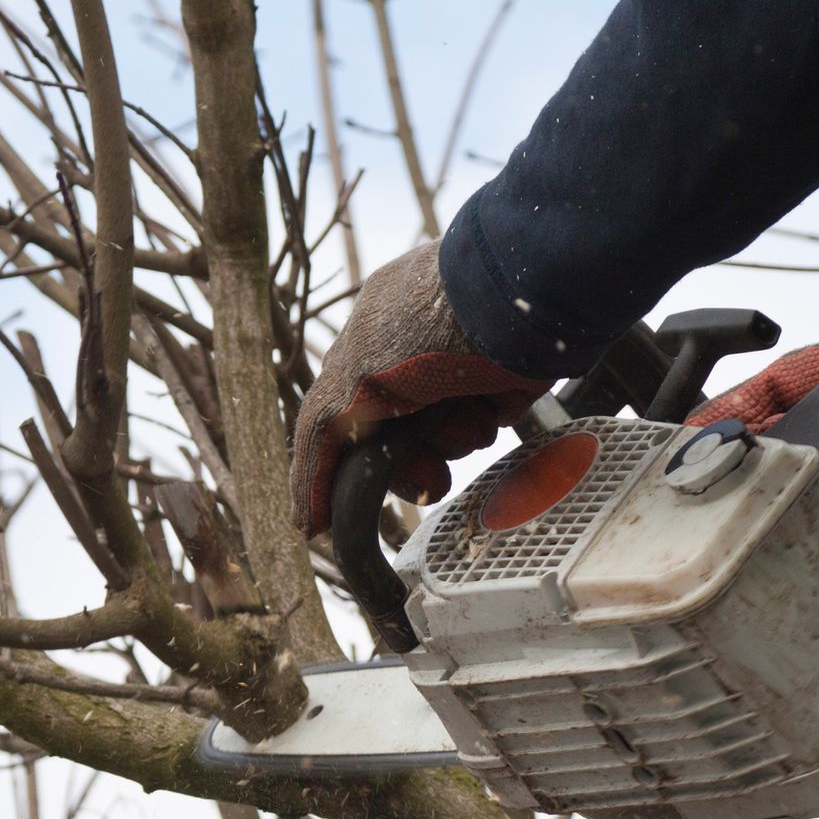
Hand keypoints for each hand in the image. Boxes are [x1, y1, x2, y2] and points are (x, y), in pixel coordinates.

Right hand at [290, 241, 549, 535]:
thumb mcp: (355, 376)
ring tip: (470, 412)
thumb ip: (321, 436)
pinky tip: (494, 403)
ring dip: (451, 440)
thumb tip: (300, 516)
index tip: (323, 523)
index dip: (329, 476)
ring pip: (439, 444)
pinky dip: (483, 426)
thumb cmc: (428, 322)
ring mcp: (454, 376)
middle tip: (430, 478)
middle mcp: (406, 363)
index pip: (334, 426)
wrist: (518, 295)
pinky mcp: (499, 385)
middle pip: (390, 448)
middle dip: (409, 466)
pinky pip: (483, 429)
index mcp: (363, 349)